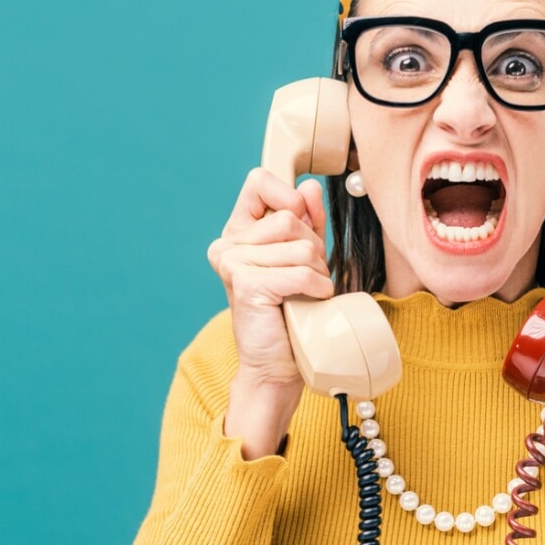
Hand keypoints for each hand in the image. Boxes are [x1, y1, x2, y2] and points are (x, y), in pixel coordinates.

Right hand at [205, 168, 330, 454]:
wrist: (278, 364)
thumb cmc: (292, 310)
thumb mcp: (303, 257)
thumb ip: (307, 220)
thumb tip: (310, 186)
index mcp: (238, 231)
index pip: (259, 181)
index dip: (288, 196)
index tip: (301, 222)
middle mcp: (227, 244)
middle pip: (290, 218)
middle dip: (313, 249)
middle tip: (304, 279)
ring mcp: (232, 262)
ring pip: (300, 246)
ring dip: (317, 272)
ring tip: (304, 294)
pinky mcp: (245, 283)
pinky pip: (300, 272)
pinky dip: (317, 289)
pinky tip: (308, 303)